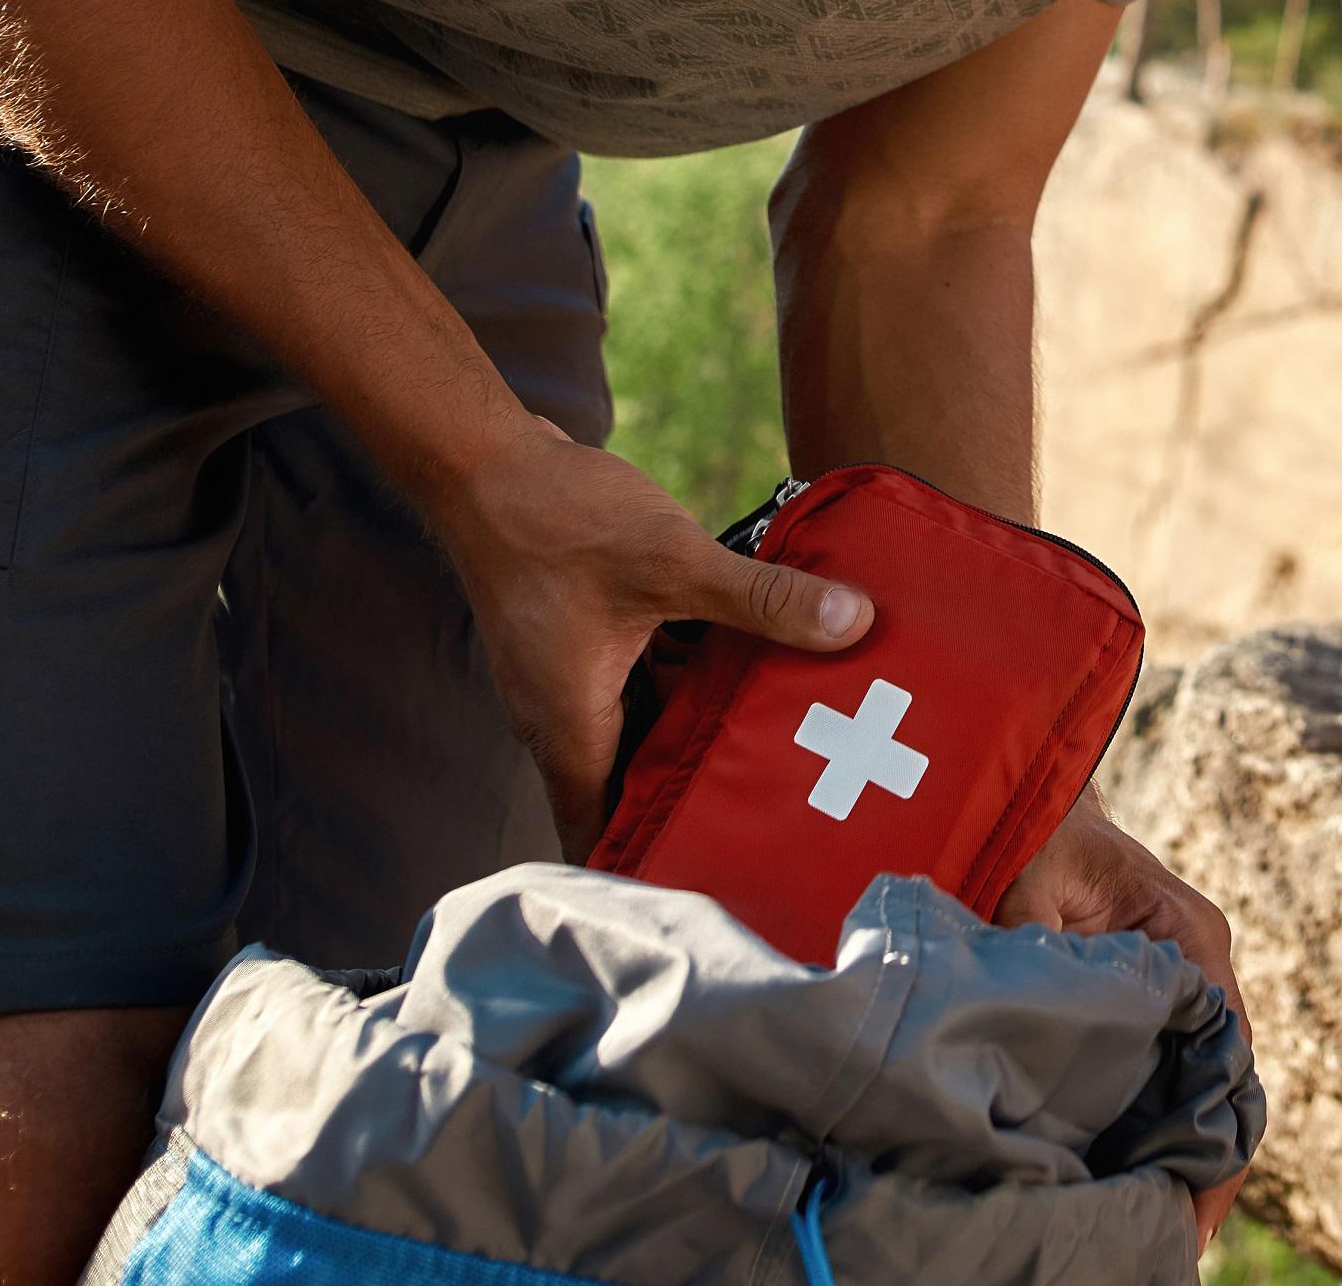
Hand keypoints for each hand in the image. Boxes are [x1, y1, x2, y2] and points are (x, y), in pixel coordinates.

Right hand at [430, 419, 868, 856]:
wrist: (487, 461)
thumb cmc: (558, 522)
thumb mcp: (673, 562)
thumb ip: (762, 599)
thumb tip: (855, 622)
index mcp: (571, 728)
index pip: (604, 832)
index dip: (654, 864)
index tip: (722, 879)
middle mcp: (565, 715)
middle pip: (635, 782)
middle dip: (700, 794)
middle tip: (782, 810)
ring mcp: (572, 673)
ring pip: (646, 723)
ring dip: (700, 727)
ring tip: (787, 743)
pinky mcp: (585, 635)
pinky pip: (644, 676)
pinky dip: (689, 674)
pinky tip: (750, 661)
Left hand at [1002, 791, 1249, 1246]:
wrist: (1034, 800)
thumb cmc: (1038, 831)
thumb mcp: (1031, 880)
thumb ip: (1037, 941)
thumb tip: (1032, 1012)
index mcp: (1191, 936)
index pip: (1228, 1047)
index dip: (1220, 1131)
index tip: (1197, 1199)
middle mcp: (1199, 962)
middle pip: (1223, 1078)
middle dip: (1208, 1159)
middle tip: (1179, 1239)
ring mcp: (1177, 981)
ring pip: (1198, 1079)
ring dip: (1183, 1145)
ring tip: (1158, 1225)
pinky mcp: (1146, 999)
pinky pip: (1167, 1067)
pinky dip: (1156, 1119)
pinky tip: (1131, 1172)